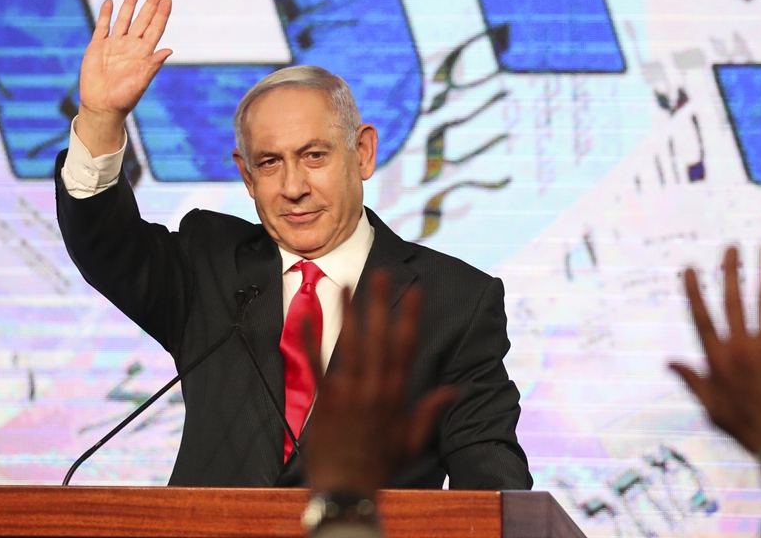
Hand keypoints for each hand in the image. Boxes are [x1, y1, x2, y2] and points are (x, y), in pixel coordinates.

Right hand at [75, 0, 172, 155]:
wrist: (101, 106)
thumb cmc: (124, 98)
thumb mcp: (141, 81)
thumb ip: (153, 65)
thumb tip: (169, 50)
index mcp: (143, 54)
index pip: (155, 29)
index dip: (161, 14)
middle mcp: (130, 46)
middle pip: (142, 20)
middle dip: (150, 4)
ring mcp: (114, 45)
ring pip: (123, 20)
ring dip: (129, 4)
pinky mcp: (97, 47)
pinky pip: (102, 27)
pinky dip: (105, 14)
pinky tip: (110, 2)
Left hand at [301, 270, 456, 497]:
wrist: (346, 487)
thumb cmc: (379, 465)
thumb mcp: (412, 441)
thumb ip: (430, 411)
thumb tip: (454, 390)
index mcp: (396, 395)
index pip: (406, 346)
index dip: (411, 316)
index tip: (416, 291)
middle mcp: (373, 389)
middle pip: (377, 338)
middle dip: (380, 304)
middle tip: (381, 274)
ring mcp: (347, 393)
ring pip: (348, 344)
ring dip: (348, 312)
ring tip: (347, 283)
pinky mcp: (322, 400)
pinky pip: (315, 363)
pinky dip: (309, 339)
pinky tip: (306, 316)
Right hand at [670, 245, 760, 455]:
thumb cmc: (744, 427)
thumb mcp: (710, 406)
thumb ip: (692, 379)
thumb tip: (669, 363)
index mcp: (717, 359)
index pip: (702, 317)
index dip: (695, 291)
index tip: (691, 268)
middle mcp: (741, 347)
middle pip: (734, 300)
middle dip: (731, 271)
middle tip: (731, 248)